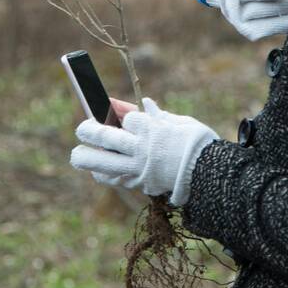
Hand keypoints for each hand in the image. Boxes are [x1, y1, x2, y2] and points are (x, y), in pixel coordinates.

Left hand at [70, 97, 217, 205]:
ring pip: (104, 163)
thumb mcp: (180, 123)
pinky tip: (99, 172)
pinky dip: (106, 176)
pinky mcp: (142, 183)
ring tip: (77, 155)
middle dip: (90, 131)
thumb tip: (145, 104)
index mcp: (153, 129)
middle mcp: (142, 148)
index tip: (112, 109)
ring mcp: (140, 168)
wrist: (210, 174)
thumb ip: (158, 116)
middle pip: (107, 137)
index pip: (126, 118)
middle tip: (81, 129)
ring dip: (87, 158)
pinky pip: (117, 179)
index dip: (119, 113)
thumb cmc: (198, 144)